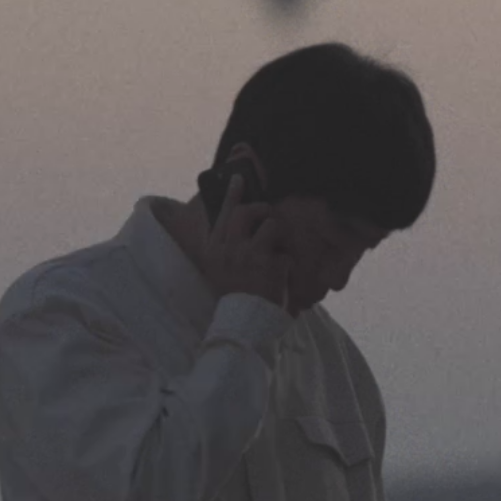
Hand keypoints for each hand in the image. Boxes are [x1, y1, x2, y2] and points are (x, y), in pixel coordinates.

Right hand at [198, 173, 290, 310]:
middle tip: (267, 213)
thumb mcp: (218, 268)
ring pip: (270, 226)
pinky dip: (287, 264)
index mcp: (214, 249)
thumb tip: (235, 224)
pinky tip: (282, 276)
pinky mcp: (268, 266)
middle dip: (260, 209)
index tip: (240, 178)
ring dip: (278, 236)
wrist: (241, 321)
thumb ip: (224, 246)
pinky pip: (285, 254)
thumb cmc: (232, 294)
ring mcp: (248, 256)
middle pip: (245, 213)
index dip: (233, 194)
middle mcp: (229, 249)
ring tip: (277, 249)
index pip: (224, 214)